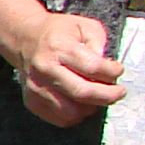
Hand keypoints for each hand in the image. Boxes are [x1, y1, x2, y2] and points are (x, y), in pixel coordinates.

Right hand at [0, 0, 122, 127]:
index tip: (118, 70)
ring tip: (96, 97)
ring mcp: (36, 87)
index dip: (112, 72)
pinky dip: (76, 115)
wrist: (24, 39)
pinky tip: (80, 103)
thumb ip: (99, 43)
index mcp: (59, 47)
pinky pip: (60, 119)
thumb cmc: (59, 32)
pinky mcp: (32, 101)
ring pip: (72, 112)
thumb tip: (106, 68)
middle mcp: (45, 69)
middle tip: (119, 92)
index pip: (92, 67)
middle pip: (82, 93)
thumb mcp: (84, 25)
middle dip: (108, 96)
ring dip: (91, 108)